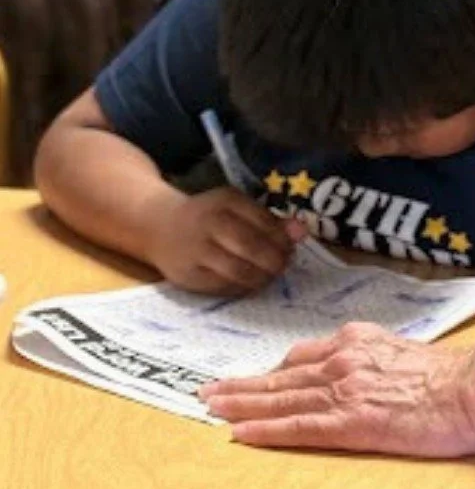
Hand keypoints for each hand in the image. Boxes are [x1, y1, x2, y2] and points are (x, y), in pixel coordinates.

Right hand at [143, 187, 306, 294]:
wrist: (157, 225)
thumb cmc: (207, 216)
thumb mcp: (236, 208)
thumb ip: (270, 220)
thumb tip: (302, 232)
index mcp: (226, 200)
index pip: (264, 222)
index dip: (283, 240)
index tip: (291, 248)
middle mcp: (209, 223)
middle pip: (252, 247)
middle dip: (275, 260)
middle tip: (283, 266)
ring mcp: (196, 250)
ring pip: (238, 270)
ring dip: (261, 277)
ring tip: (269, 276)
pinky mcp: (187, 275)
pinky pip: (223, 286)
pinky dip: (242, 287)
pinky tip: (249, 282)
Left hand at [200, 325, 474, 455]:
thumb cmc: (456, 377)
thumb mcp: (409, 353)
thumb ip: (379, 360)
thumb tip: (369, 377)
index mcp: (359, 343)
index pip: (305, 357)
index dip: (274, 370)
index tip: (252, 378)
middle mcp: (344, 360)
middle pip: (283, 376)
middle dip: (244, 384)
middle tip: (210, 391)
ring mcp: (346, 390)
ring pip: (282, 398)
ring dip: (242, 403)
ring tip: (212, 407)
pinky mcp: (353, 422)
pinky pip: (299, 427)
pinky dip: (266, 429)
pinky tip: (240, 432)